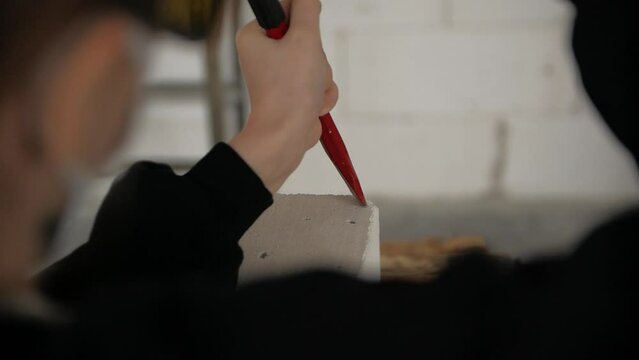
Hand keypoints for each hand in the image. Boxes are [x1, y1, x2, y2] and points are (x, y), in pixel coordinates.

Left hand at [229, 0, 337, 193]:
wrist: (286, 136)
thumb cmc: (289, 90)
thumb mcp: (304, 40)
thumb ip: (307, 10)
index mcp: (254, 36)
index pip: (286, 8)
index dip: (304, 20)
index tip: (307, 36)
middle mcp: (263, 54)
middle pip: (305, 36)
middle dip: (316, 57)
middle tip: (308, 71)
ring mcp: (279, 74)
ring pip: (316, 61)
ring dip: (322, 77)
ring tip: (310, 92)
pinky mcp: (293, 91)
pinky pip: (317, 81)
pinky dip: (321, 93)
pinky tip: (314, 105)